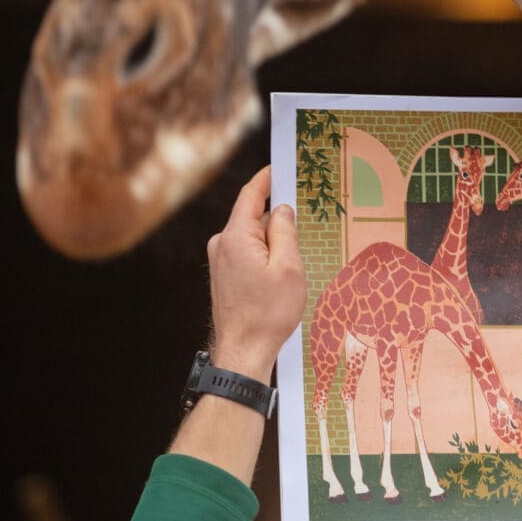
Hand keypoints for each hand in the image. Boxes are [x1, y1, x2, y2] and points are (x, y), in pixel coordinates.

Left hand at [206, 165, 305, 382]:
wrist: (244, 352)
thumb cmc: (268, 314)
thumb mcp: (289, 268)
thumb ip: (285, 232)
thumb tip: (282, 210)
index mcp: (235, 237)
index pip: (250, 195)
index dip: (266, 179)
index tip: (279, 168)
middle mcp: (221, 244)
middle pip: (254, 219)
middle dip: (278, 222)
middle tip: (301, 232)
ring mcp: (220, 261)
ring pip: (253, 240)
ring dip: (273, 247)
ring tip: (291, 270)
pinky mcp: (223, 276)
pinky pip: (248, 255)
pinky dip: (265, 259)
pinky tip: (279, 280)